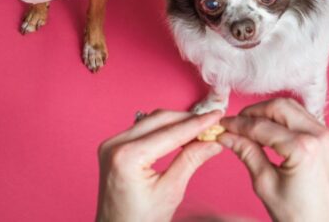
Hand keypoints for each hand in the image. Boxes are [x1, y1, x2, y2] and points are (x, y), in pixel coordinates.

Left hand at [96, 109, 223, 221]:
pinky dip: (164, 129)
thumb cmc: (139, 221)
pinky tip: (180, 135)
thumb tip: (213, 141)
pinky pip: (143, 129)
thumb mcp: (171, 191)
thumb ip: (191, 160)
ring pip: (152, 121)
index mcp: (127, 157)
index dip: (198, 124)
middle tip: (212, 123)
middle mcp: (115, 145)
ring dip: (177, 123)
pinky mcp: (113, 148)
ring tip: (200, 130)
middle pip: (160, 119)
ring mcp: (111, 145)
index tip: (217, 117)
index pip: (171, 132)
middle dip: (188, 120)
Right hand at [219, 98, 328, 221]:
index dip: (238, 124)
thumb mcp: (266, 185)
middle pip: (280, 107)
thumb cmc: (299, 216)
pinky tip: (269, 130)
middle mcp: (319, 135)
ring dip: (269, 113)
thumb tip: (227, 136)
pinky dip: (284, 120)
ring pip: (292, 108)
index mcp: (302, 148)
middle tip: (235, 123)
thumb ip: (247, 153)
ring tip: (249, 127)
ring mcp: (327, 135)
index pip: (262, 126)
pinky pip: (303, 118)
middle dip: (254, 112)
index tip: (223, 125)